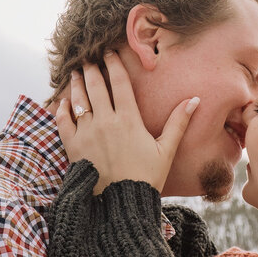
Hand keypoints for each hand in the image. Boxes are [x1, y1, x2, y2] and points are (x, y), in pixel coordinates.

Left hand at [54, 51, 199, 193]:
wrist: (120, 204)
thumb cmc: (145, 178)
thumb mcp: (166, 150)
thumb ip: (178, 122)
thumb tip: (194, 100)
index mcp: (129, 119)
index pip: (119, 83)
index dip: (114, 64)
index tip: (109, 52)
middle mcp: (106, 121)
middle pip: (96, 86)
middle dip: (92, 68)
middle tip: (89, 58)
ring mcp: (87, 133)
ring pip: (79, 100)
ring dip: (77, 84)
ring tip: (76, 73)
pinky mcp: (73, 146)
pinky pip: (64, 122)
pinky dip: (62, 109)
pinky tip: (63, 101)